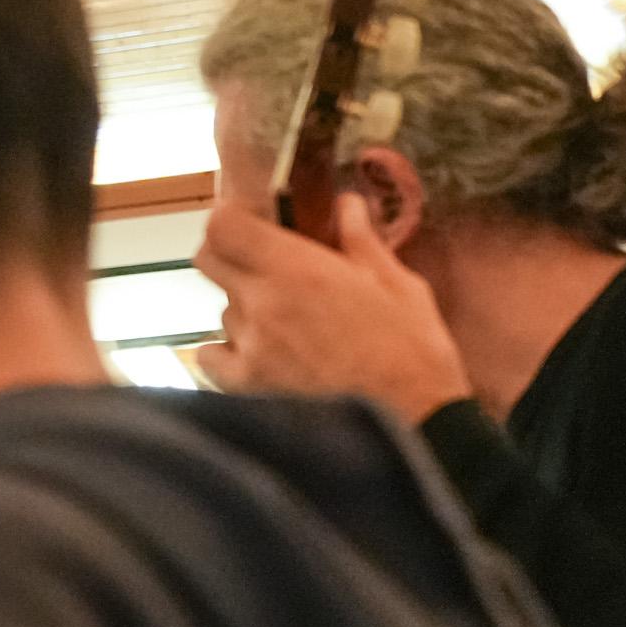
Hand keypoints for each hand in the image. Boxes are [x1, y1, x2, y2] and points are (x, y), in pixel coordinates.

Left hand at [190, 194, 472, 419]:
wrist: (415, 423)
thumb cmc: (414, 351)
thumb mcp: (398, 285)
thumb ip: (361, 241)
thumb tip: (346, 203)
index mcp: (298, 269)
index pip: (222, 228)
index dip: (229, 220)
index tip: (248, 222)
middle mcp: (263, 303)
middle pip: (209, 261)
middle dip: (232, 256)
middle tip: (265, 267)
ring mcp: (250, 347)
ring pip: (222, 311)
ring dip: (245, 310)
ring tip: (290, 326)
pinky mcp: (246, 387)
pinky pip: (211, 358)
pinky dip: (226, 353)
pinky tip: (260, 356)